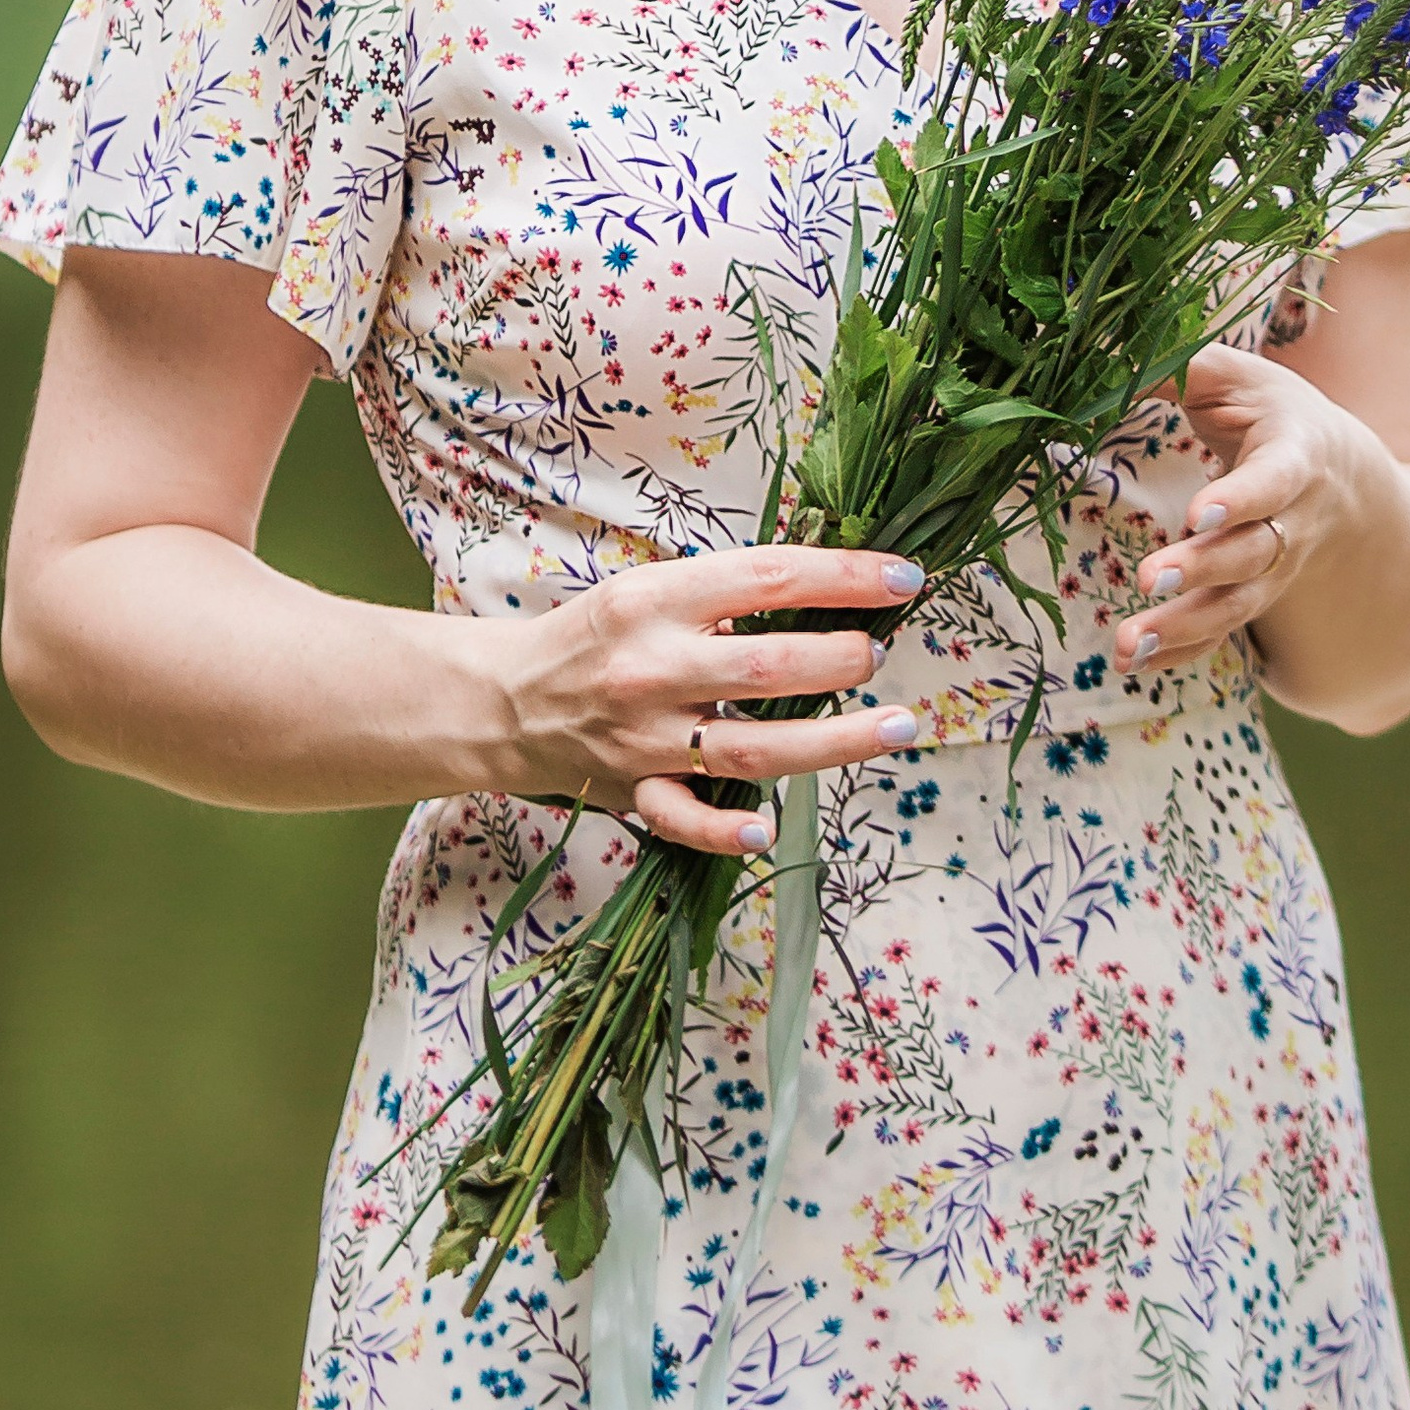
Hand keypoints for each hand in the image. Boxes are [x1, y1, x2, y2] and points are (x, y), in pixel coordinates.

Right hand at [503, 544, 927, 856]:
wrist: (507, 701)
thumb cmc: (597, 635)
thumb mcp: (650, 588)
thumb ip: (726, 594)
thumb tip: (828, 596)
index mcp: (656, 600)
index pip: (768, 579)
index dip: (844, 578)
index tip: (903, 578)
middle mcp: (652, 668)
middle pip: (767, 668)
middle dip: (841, 659)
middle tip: (880, 654)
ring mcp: (645, 738)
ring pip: (750, 748)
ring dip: (833, 741)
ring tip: (895, 725)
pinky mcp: (635, 793)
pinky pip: (683, 819)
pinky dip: (724, 830)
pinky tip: (767, 829)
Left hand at [1109, 345, 1391, 681]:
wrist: (1340, 474)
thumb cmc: (1274, 413)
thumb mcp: (1238, 376)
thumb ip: (1177, 366)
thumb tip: (1098, 359)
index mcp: (1294, 457)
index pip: (1273, 481)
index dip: (1241, 498)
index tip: (1198, 513)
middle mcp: (1291, 522)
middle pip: (1252, 554)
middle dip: (1201, 570)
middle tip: (1150, 579)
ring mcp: (1273, 569)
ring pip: (1235, 605)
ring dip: (1181, 627)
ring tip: (1127, 644)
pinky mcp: (1250, 595)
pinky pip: (1220, 633)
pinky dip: (1180, 652)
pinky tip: (1134, 664)